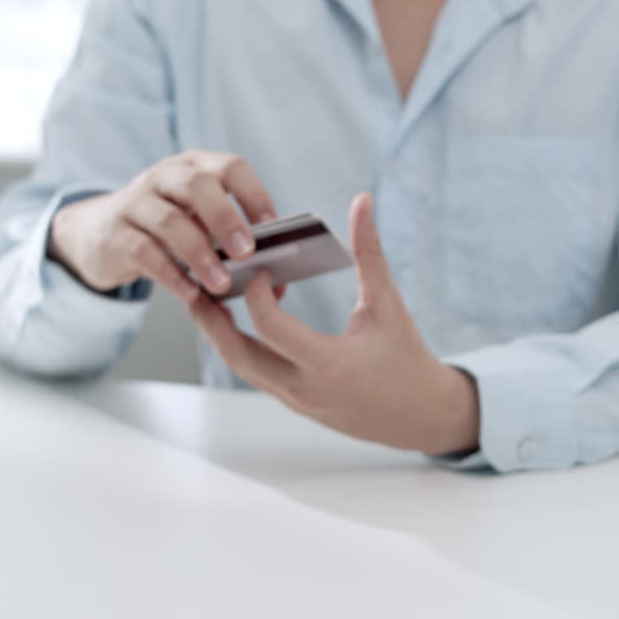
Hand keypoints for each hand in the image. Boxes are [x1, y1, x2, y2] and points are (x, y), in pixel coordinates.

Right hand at [48, 151, 276, 301]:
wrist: (103, 234)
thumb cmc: (170, 230)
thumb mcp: (201, 224)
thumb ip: (235, 245)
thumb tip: (277, 284)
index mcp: (196, 167)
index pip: (230, 167)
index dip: (254, 194)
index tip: (272, 228)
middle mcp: (165, 177)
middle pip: (197, 185)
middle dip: (226, 218)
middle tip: (247, 253)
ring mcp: (136, 202)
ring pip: (169, 220)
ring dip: (200, 254)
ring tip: (221, 283)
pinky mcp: (115, 233)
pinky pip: (143, 251)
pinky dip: (170, 274)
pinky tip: (190, 293)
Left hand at [189, 193, 480, 455]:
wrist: (421, 415)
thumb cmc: (407, 358)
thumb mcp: (389, 305)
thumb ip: (369, 254)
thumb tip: (362, 202)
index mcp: (327, 363)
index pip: (269, 327)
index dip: (257, 293)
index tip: (262, 269)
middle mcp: (304, 388)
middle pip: (237, 354)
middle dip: (210, 319)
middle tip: (197, 284)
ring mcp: (296, 401)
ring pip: (241, 368)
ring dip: (221, 334)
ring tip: (211, 300)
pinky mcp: (296, 405)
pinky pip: (257, 375)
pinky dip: (243, 347)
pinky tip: (242, 322)